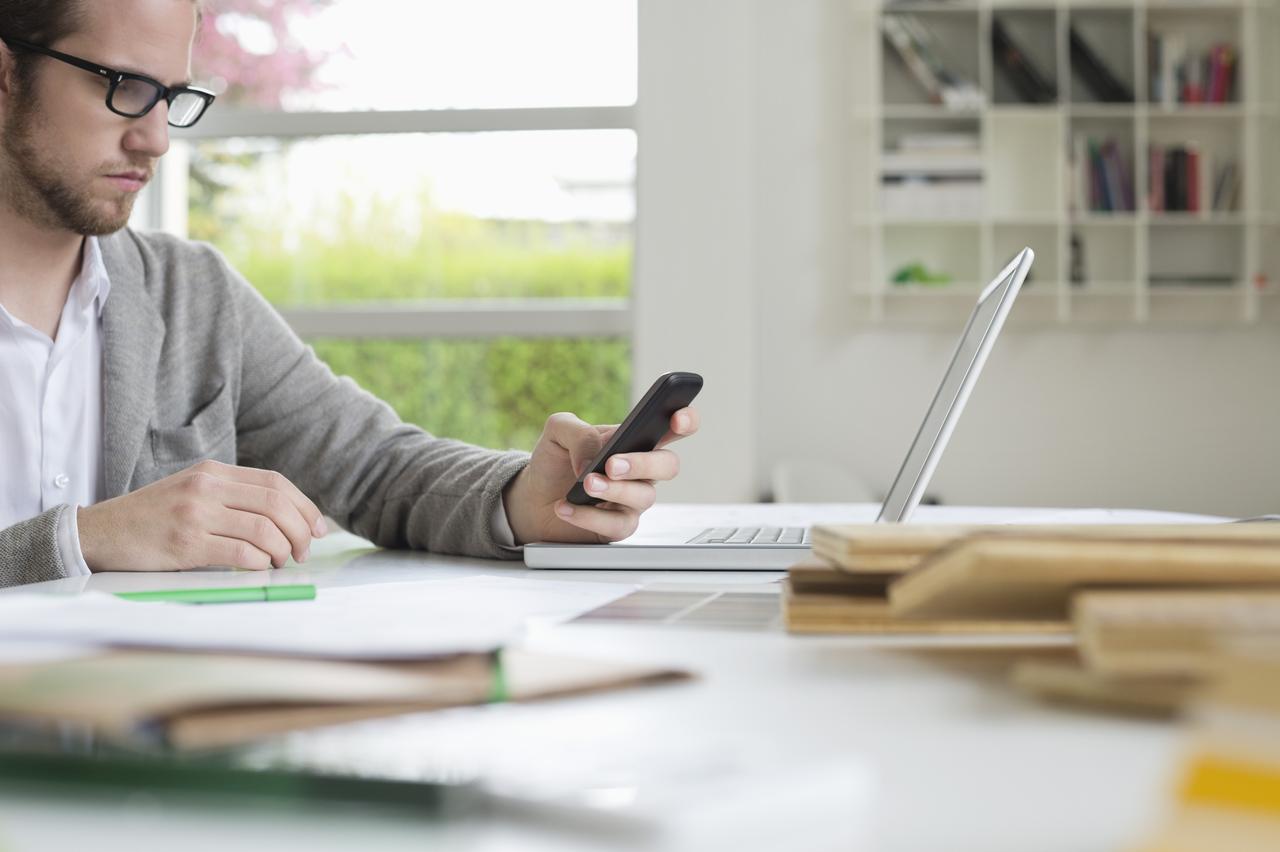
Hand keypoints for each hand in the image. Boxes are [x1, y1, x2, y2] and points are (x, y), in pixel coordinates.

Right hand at [77, 460, 327, 571]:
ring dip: (283, 550)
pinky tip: (259, 568)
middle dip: (301, 531)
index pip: (275, 483)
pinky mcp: (186, 543)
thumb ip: (233, 498)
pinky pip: (241, 553)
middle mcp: (207, 487)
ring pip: (264, 529)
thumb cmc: (152, 518)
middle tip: (304, 552)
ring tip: (282, 562)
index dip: (305, 506)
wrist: (100, 532)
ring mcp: (196, 514)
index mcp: (213, 472)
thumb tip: (287, 520)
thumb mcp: (193, 492)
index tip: (319, 528)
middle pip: (276, 504)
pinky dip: (260, 563)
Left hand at [502, 407, 699, 544]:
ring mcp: (633, 500)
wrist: (532, 498)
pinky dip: (588, 516)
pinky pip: (616, 525)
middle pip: (668, 465)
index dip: (685, 421)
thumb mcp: (558, 431)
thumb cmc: (554, 462)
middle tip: (612, 464)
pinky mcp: (618, 527)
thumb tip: (593, 458)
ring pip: (645, 497)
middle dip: (643, 463)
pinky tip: (566, 506)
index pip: (674, 428)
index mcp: (635, 439)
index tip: (678, 419)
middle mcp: (641, 470)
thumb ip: (578, 432)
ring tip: (585, 483)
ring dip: (614, 489)